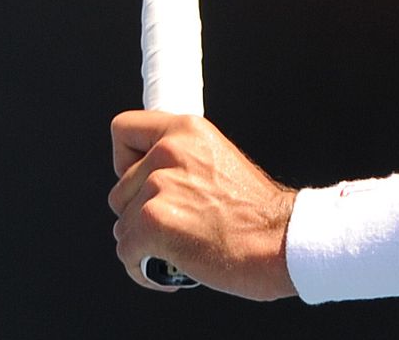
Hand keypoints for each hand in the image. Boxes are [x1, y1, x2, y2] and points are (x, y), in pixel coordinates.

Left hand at [109, 111, 295, 298]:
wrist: (279, 241)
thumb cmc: (257, 213)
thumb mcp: (219, 162)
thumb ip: (181, 162)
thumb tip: (147, 180)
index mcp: (187, 130)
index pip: (124, 128)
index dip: (126, 161)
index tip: (140, 180)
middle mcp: (170, 151)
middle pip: (118, 191)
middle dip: (140, 214)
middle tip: (176, 225)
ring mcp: (159, 186)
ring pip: (122, 225)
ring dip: (144, 243)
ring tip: (180, 246)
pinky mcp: (152, 221)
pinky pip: (126, 252)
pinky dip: (144, 268)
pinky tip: (173, 267)